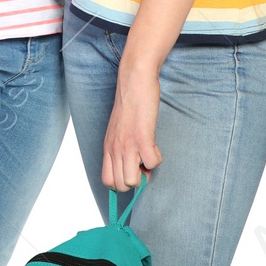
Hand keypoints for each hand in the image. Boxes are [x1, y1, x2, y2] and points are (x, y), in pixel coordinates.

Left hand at [101, 65, 162, 191]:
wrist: (134, 80)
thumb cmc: (130, 104)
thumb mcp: (118, 130)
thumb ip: (121, 148)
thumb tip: (136, 167)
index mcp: (108, 148)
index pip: (107, 181)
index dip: (122, 182)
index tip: (133, 169)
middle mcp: (115, 149)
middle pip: (121, 185)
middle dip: (136, 180)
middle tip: (143, 162)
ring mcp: (127, 145)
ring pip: (132, 181)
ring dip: (146, 172)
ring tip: (148, 153)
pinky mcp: (142, 137)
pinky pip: (152, 163)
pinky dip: (157, 158)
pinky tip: (154, 144)